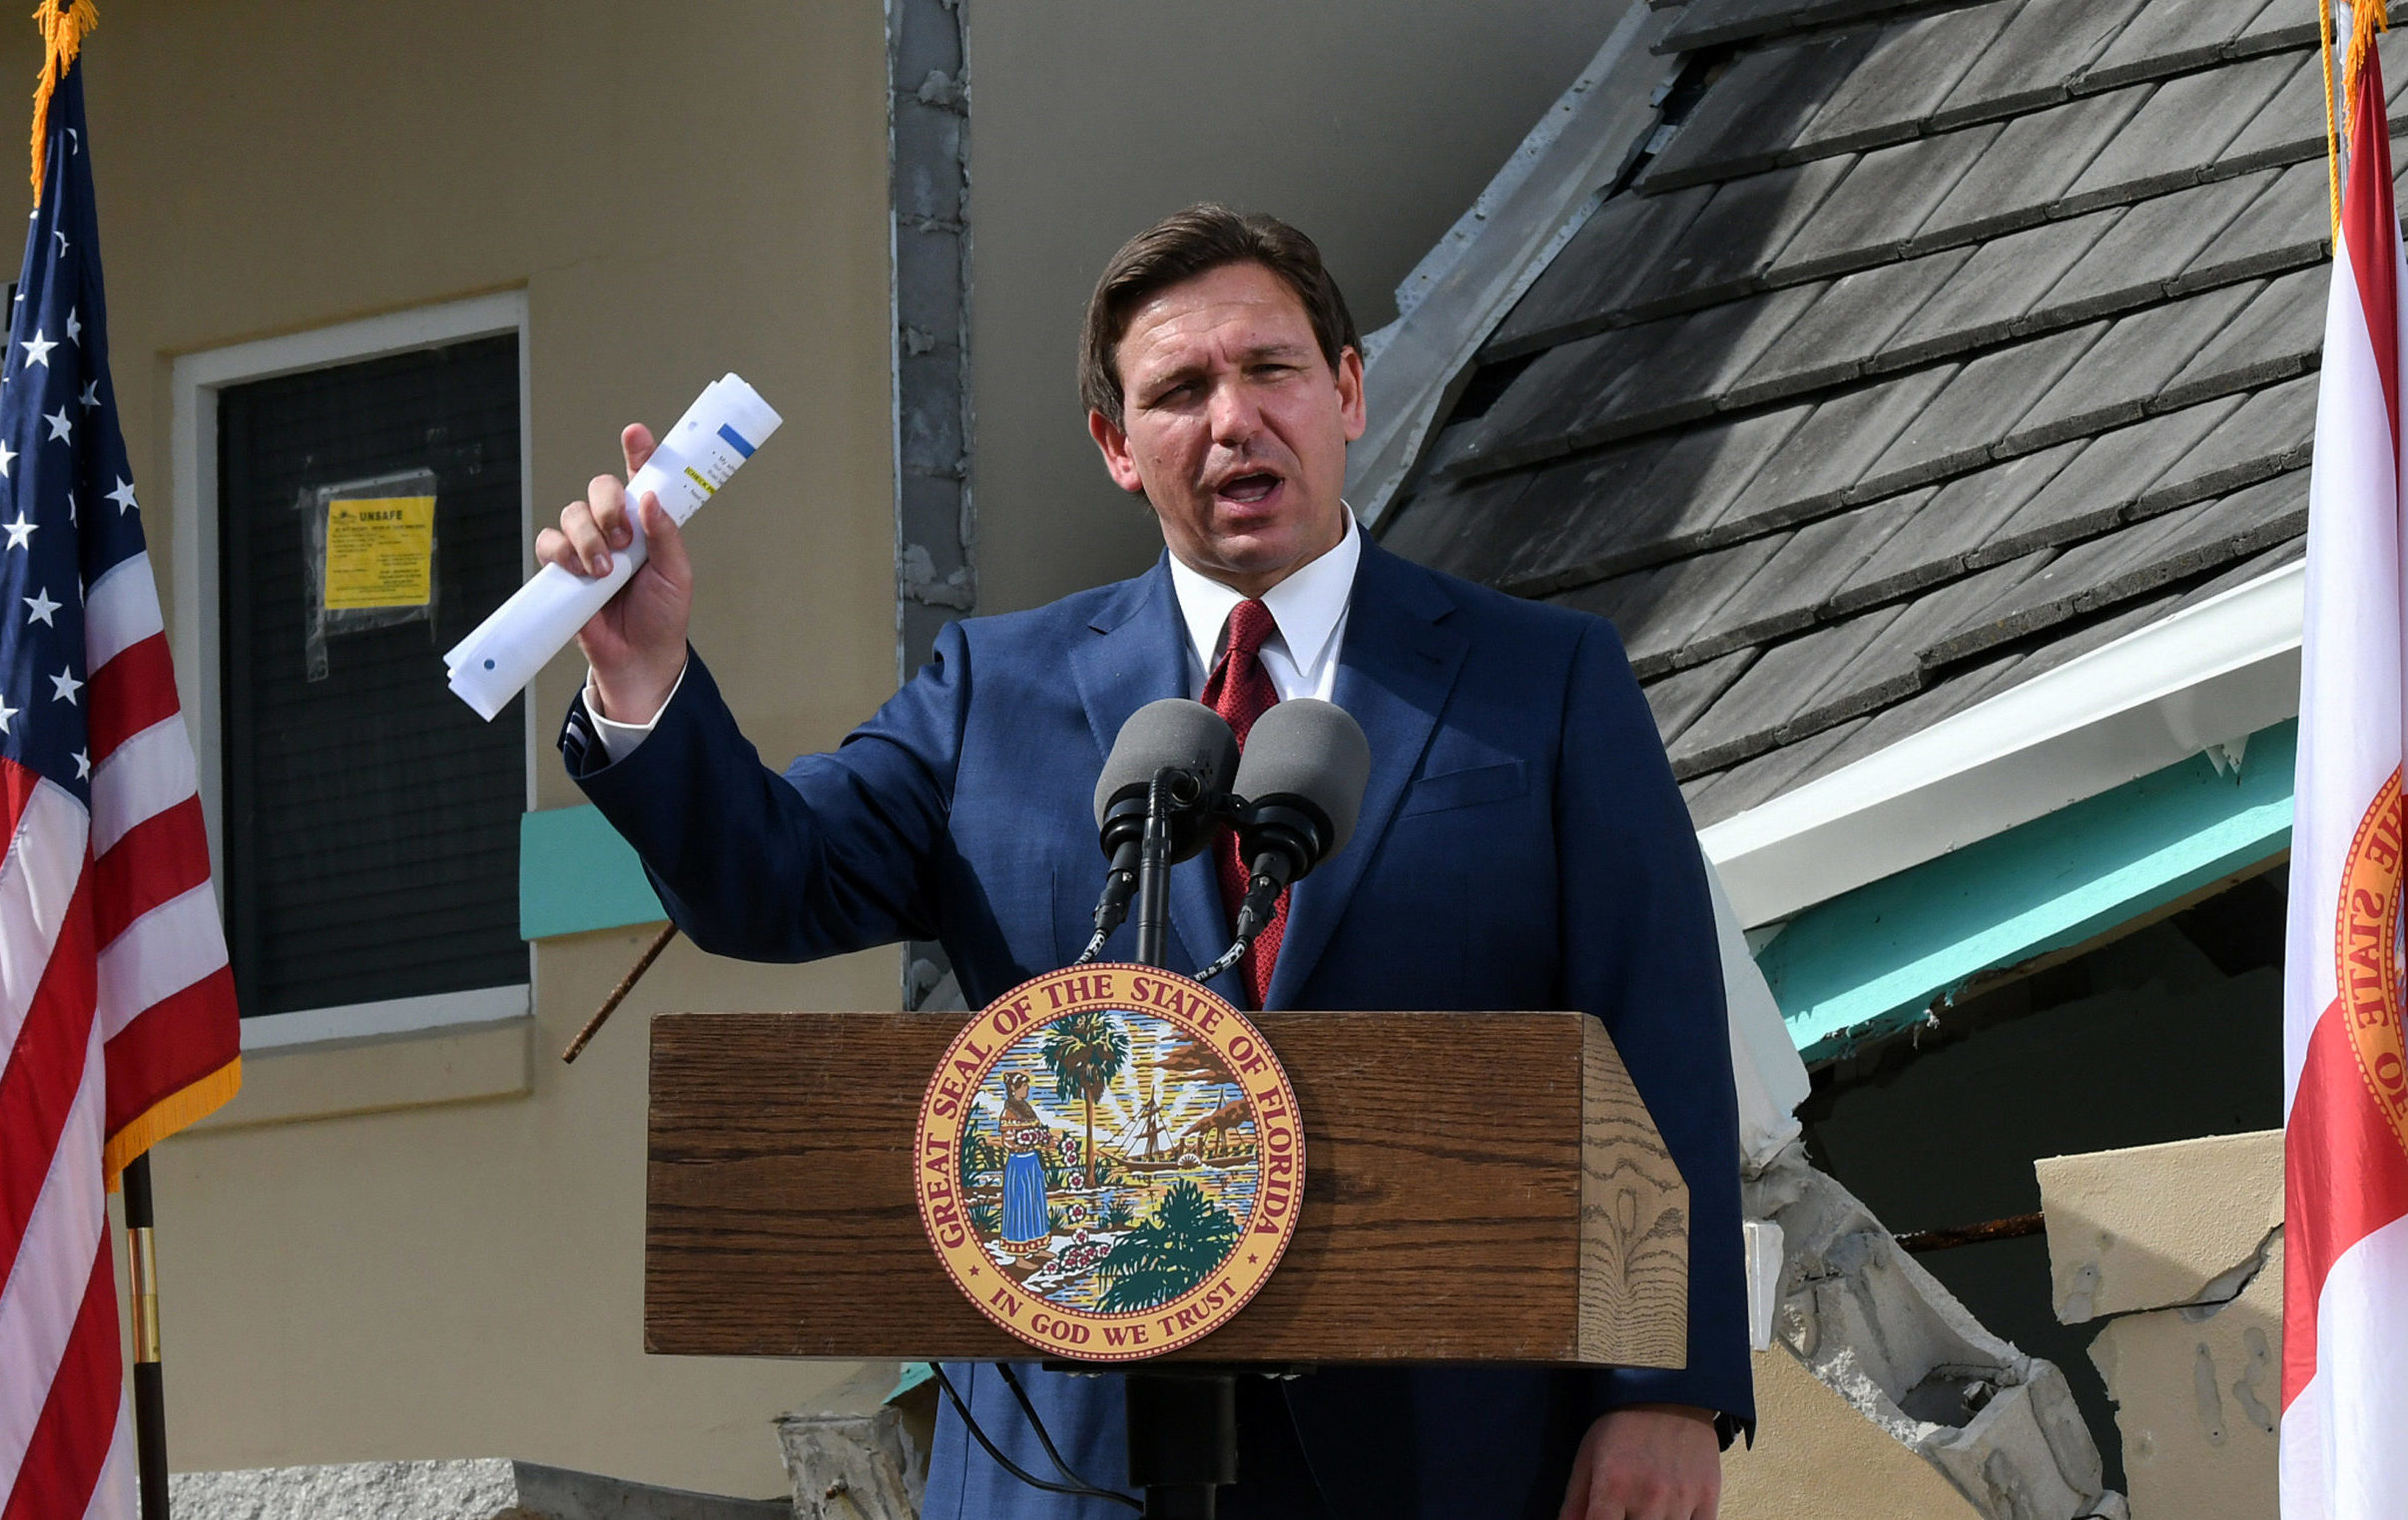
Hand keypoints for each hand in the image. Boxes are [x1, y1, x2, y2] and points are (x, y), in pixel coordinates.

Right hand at [535, 423, 690, 721]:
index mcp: (648, 524)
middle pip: (599, 488)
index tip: (635, 433)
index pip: (641, 478)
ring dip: (587, 537)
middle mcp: (615, 529)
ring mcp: (588, 547)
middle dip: (607, 506)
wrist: (638, 658)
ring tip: (604, 571)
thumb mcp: (676, 574)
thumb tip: (648, 498)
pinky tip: (579, 573)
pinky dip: (560, 552)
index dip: (638, 451)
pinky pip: (548, 542)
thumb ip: (665, 535)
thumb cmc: (662, 616)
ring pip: (572, 513)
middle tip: (623, 539)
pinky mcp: (563, 568)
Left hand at [1558, 1404, 1720, 1519]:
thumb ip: (1575, 1503)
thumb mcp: (1588, 1456)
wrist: (1670, 1389)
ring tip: (1645, 1508)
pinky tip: (1670, 1513)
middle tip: (1624, 1510)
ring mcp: (1682, 1499)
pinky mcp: (1709, 1497)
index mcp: (1613, 1486)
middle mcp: (1649, 1496)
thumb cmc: (1623, 1423)